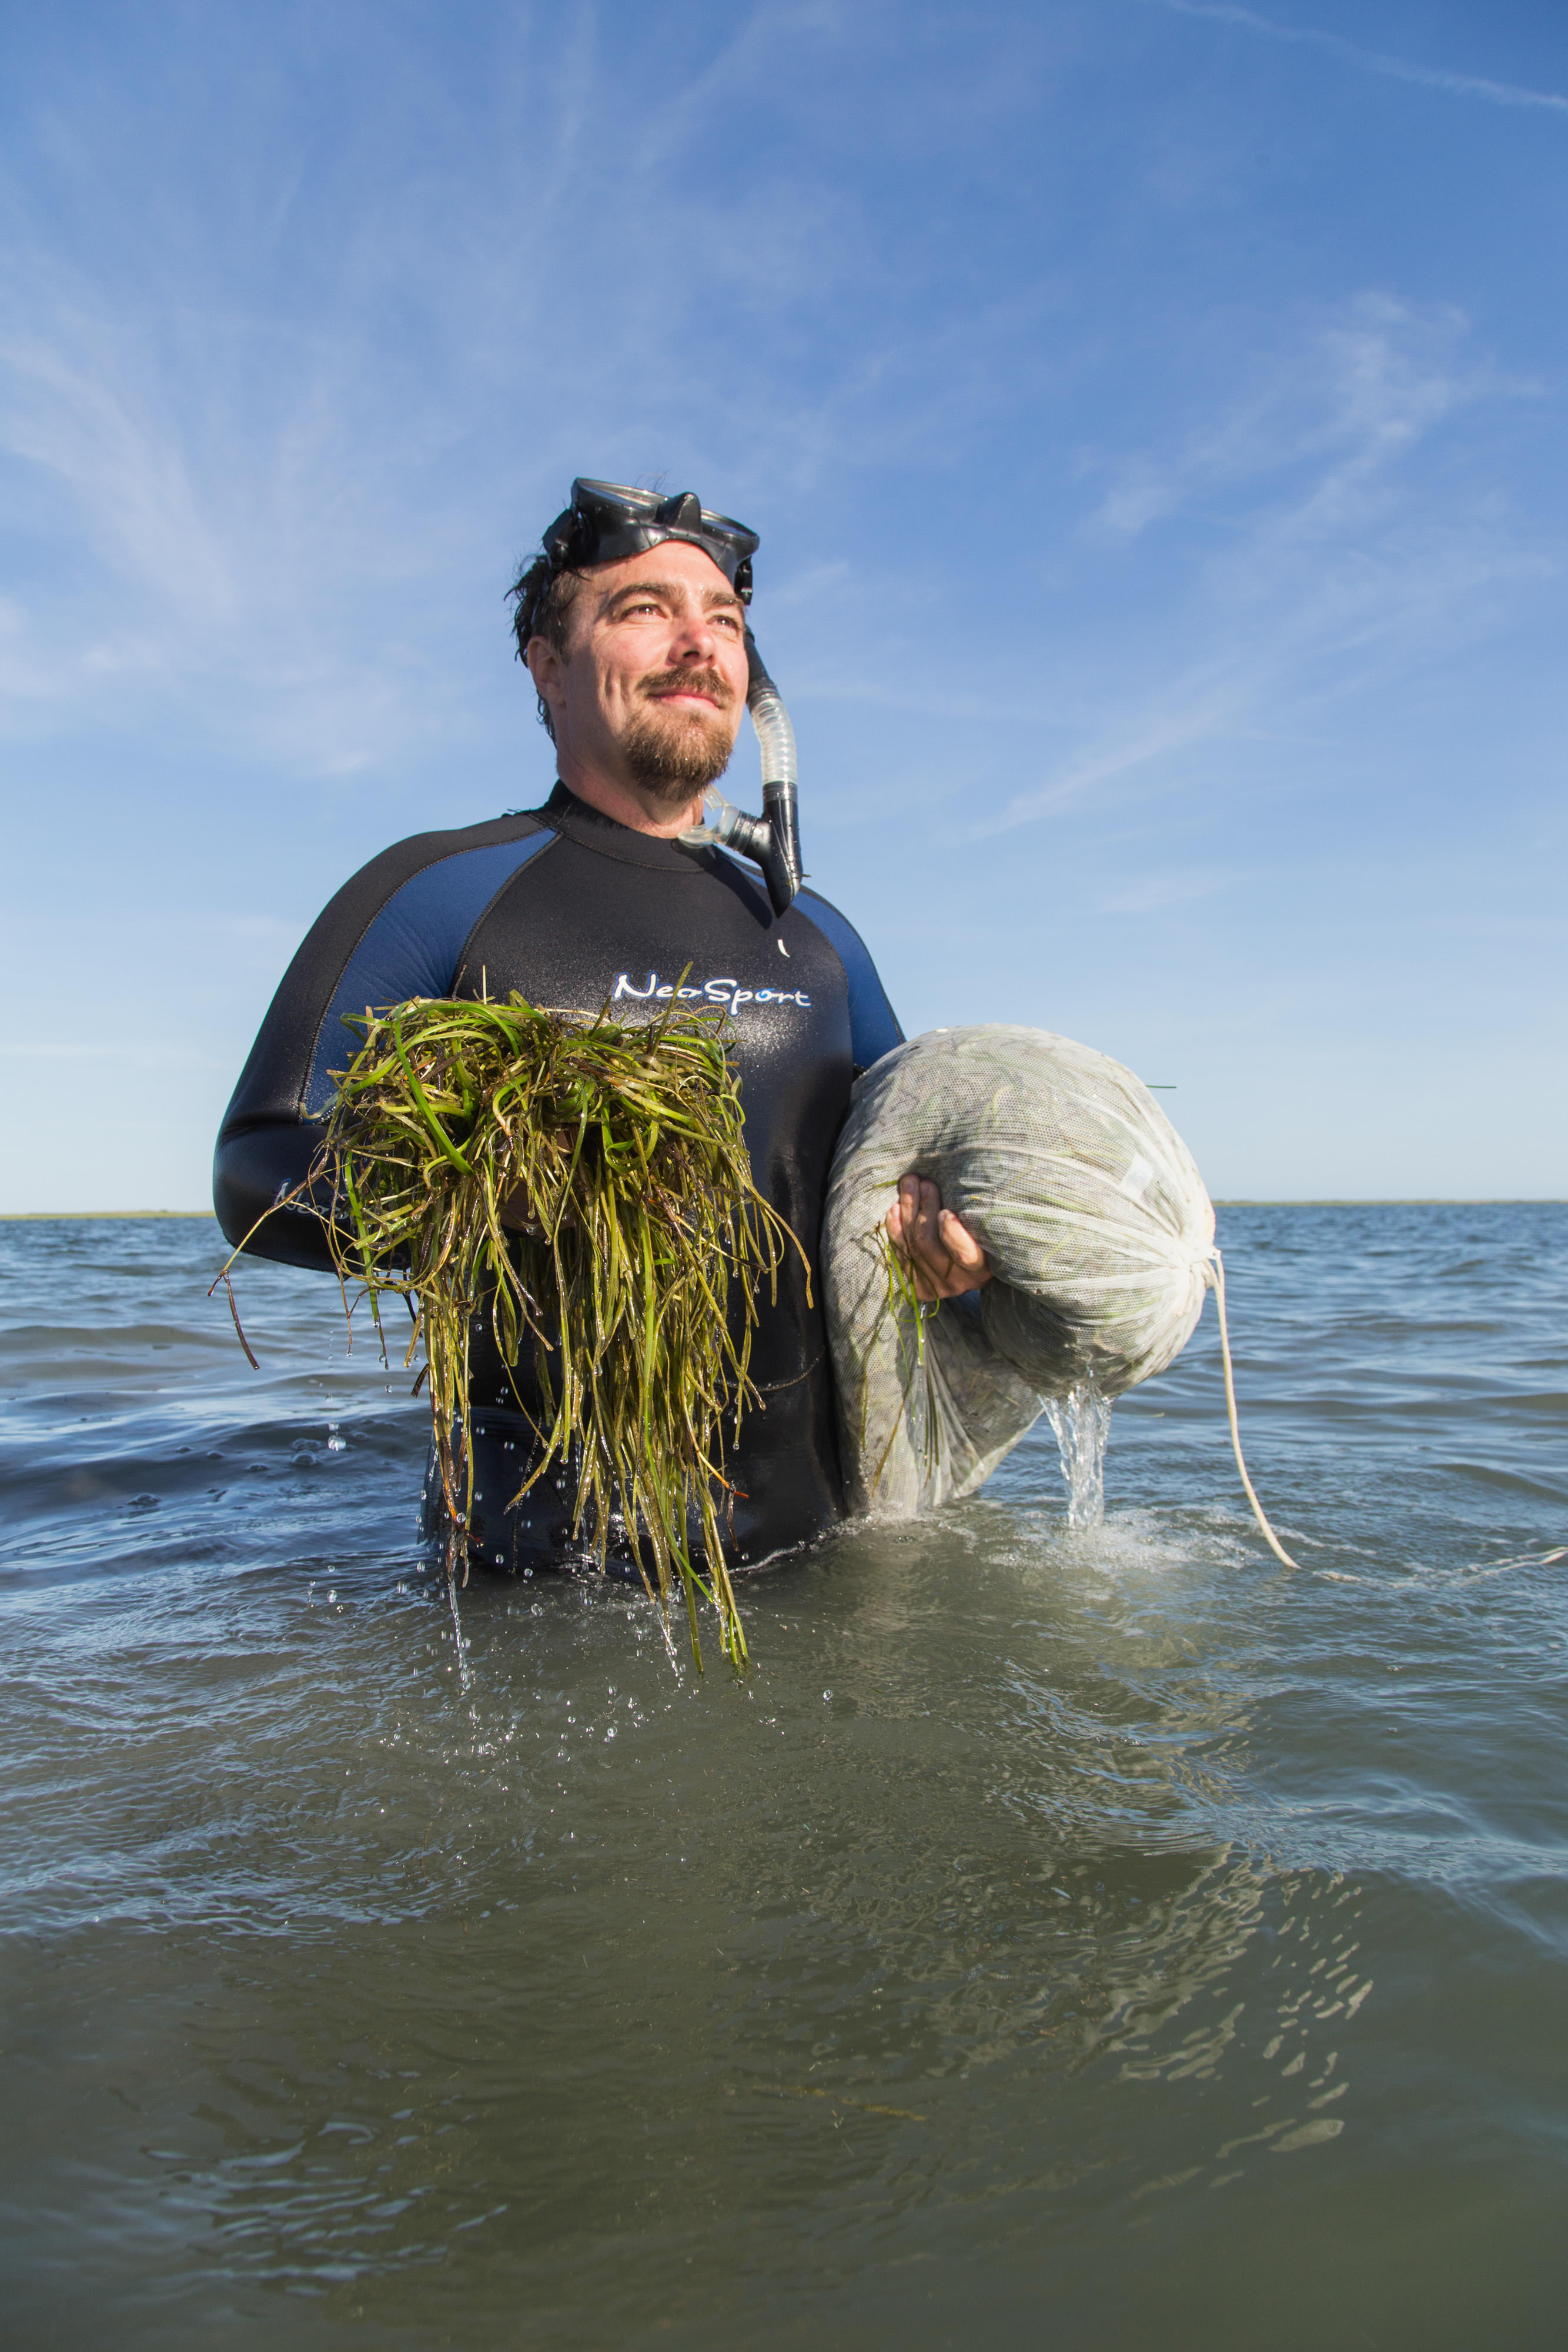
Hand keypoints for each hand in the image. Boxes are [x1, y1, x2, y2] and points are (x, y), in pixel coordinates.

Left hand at [884, 1174, 991, 1303]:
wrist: (967, 1276)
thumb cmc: (983, 1242)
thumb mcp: (986, 1233)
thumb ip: (975, 1218)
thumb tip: (958, 1187)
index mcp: (981, 1268)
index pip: (965, 1254)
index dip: (952, 1234)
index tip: (945, 1211)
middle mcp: (958, 1281)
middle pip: (929, 1242)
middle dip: (923, 1208)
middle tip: (921, 1183)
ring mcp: (934, 1285)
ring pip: (913, 1244)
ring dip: (908, 1211)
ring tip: (908, 1185)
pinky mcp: (917, 1285)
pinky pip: (901, 1253)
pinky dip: (895, 1228)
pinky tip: (895, 1209)